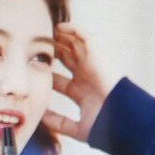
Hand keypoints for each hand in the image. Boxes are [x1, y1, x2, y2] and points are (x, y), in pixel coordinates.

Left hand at [41, 22, 121, 142]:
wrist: (123, 121)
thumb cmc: (105, 127)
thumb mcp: (76, 128)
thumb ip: (59, 123)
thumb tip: (41, 118)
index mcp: (80, 92)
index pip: (59, 79)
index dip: (47, 73)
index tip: (31, 68)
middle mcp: (85, 77)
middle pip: (66, 60)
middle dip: (52, 51)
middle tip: (36, 44)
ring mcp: (91, 66)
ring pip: (74, 46)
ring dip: (61, 38)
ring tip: (45, 30)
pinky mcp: (96, 57)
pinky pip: (85, 38)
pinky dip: (73, 30)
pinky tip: (60, 27)